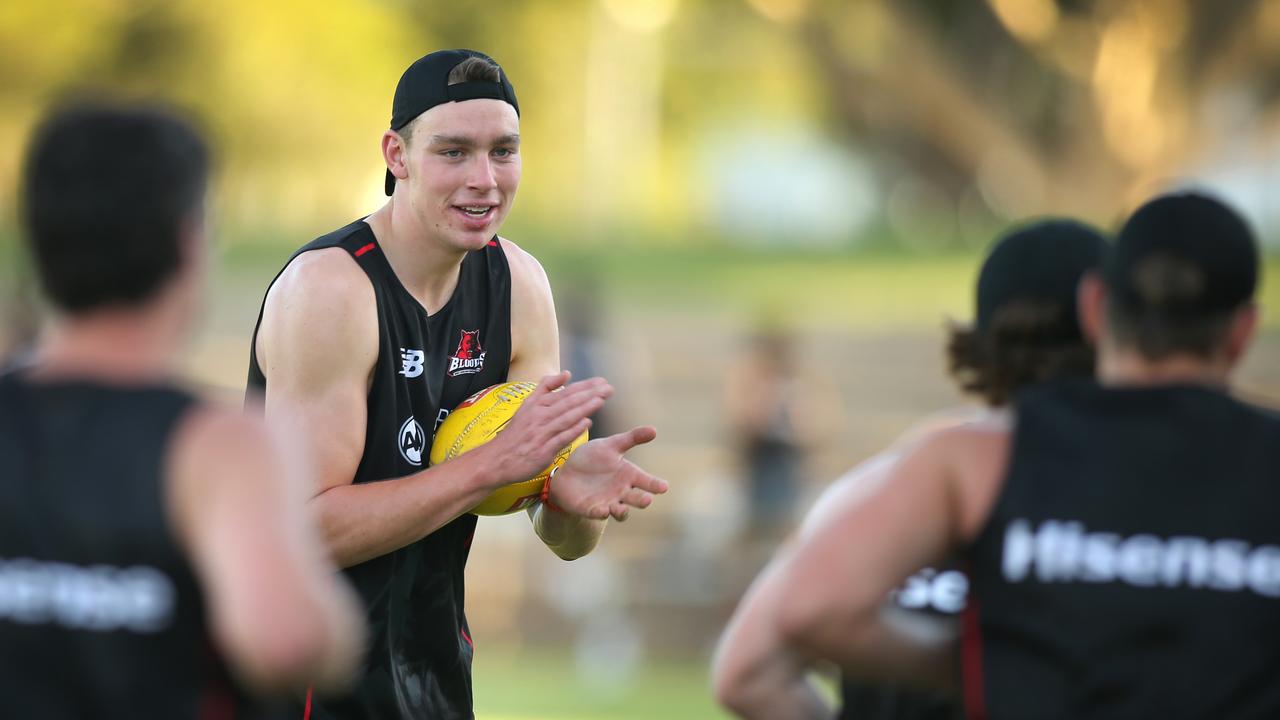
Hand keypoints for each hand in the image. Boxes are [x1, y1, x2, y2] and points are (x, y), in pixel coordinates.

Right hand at [484, 372, 611, 485]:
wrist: (497, 459)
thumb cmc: (516, 433)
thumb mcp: (528, 405)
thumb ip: (546, 388)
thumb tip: (566, 373)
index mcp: (538, 405)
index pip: (565, 393)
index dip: (585, 386)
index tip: (602, 381)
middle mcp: (540, 416)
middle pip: (568, 402)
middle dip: (590, 394)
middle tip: (608, 388)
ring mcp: (541, 433)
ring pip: (566, 417)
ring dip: (584, 408)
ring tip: (601, 400)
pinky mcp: (542, 450)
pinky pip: (560, 438)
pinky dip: (573, 430)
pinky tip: (586, 423)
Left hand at [549, 426, 668, 520]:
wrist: (567, 471)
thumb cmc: (593, 458)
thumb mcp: (611, 445)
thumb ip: (631, 438)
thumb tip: (654, 430)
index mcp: (629, 476)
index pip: (647, 482)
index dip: (656, 485)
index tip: (664, 487)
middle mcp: (622, 492)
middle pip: (637, 500)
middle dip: (642, 501)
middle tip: (647, 499)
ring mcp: (608, 503)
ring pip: (620, 512)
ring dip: (622, 512)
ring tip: (622, 509)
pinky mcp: (591, 510)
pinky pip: (598, 514)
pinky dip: (601, 513)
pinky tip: (602, 510)